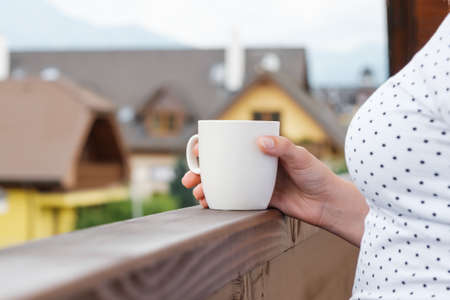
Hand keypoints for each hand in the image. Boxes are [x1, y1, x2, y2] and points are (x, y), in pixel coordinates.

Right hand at [182, 136, 367, 245]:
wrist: (328, 203)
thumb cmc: (317, 175)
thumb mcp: (301, 157)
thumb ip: (282, 148)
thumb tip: (260, 142)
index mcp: (263, 150)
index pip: (232, 145)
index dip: (212, 147)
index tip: (198, 151)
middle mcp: (256, 166)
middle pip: (222, 166)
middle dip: (202, 172)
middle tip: (191, 179)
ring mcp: (256, 183)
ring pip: (225, 184)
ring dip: (208, 188)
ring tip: (198, 194)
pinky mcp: (260, 200)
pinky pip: (236, 200)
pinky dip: (221, 202)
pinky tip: (210, 206)